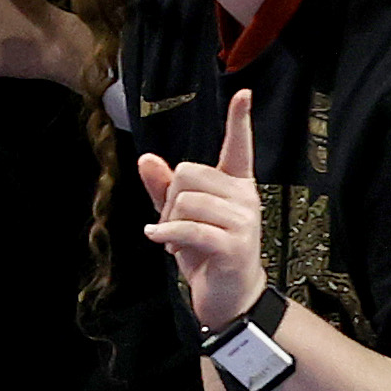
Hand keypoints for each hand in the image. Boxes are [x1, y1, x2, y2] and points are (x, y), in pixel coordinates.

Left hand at [133, 89, 270, 331]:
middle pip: (188, 172)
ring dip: (169, 222)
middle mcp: (244, 198)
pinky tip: (161, 241)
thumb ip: (163, 188)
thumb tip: (146, 159)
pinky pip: (189, 227)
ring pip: (186, 200)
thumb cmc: (206, 252)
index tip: (243, 94)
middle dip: (168, 199)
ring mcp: (243, 220)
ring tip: (175, 241)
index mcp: (236, 186)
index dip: (240, 120)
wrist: (228, 296)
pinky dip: (167, 234)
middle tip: (172, 225)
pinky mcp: (234, 244)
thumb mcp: (180, 217)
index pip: (239, 147)